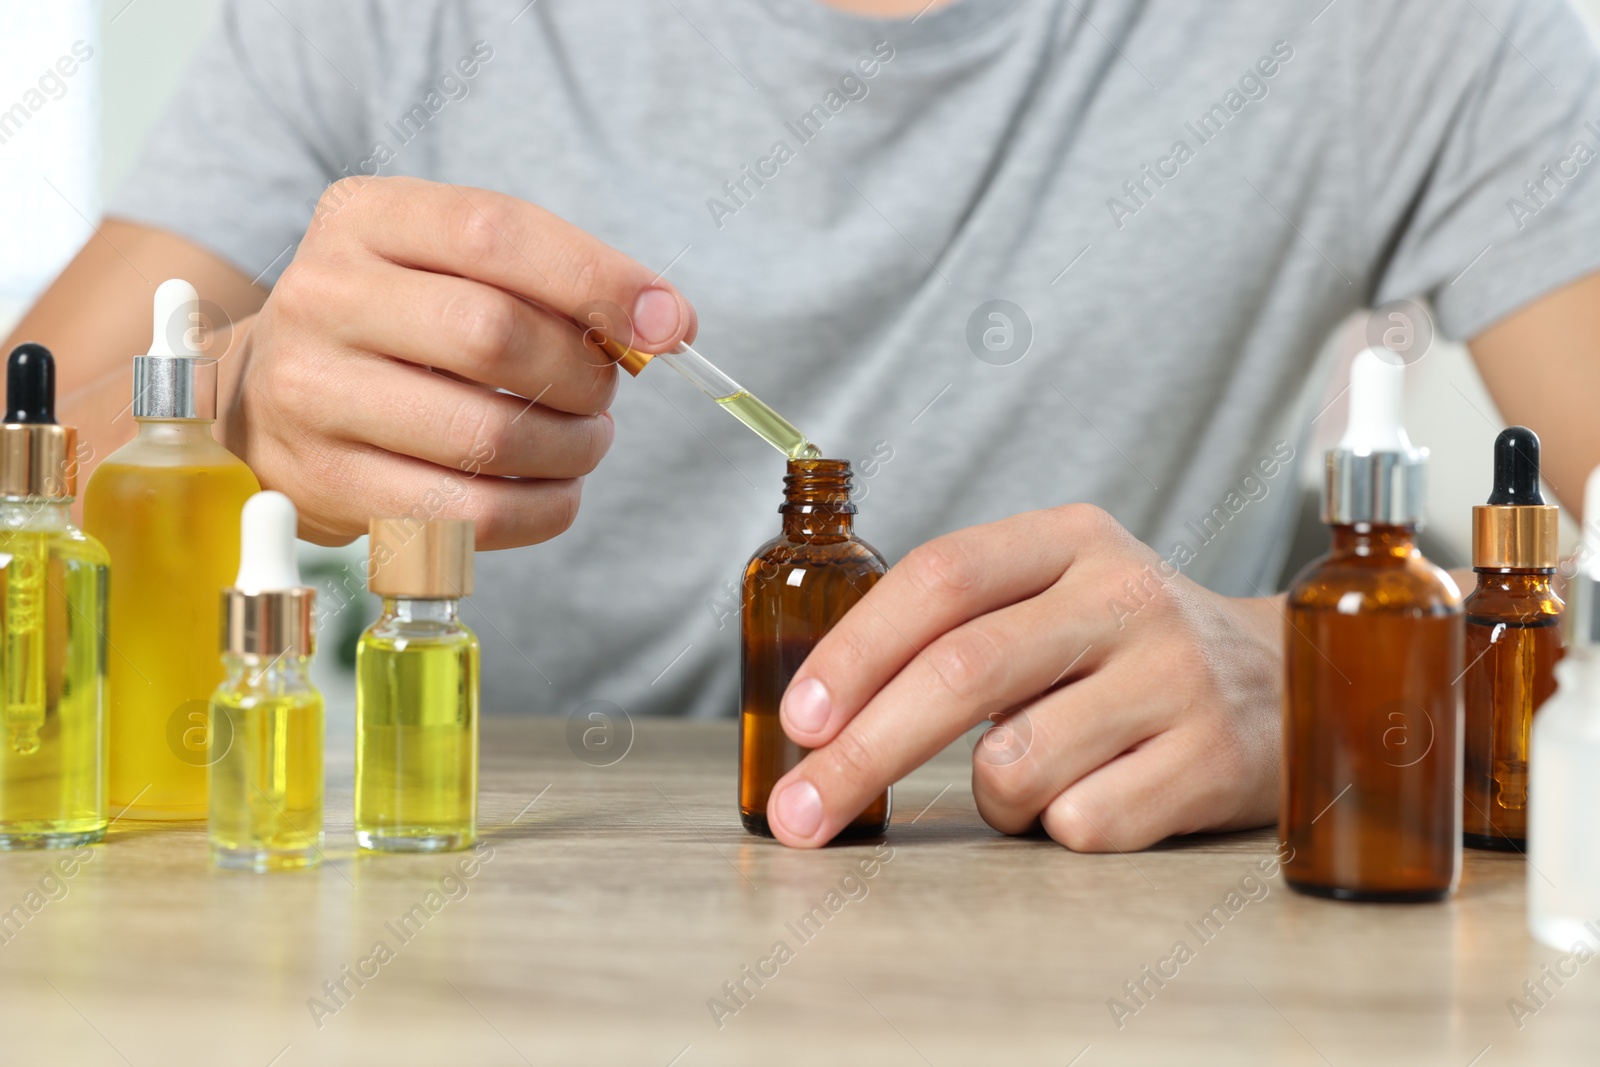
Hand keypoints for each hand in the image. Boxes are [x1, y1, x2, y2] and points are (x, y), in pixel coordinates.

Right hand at [224, 176, 695, 546]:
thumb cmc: (396, 321)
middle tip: (601, 391)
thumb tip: (667, 322)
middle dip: (581, 374)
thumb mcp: (448, 263)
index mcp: (365, 219)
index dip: (597, 279)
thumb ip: (550, 277)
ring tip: (583, 441)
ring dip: (570, 448)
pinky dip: (542, 510)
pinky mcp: (329, 484)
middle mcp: (325, 297)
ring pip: (486, 436)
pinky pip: (468, 514)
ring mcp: (315, 394)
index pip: (494, 232)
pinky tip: (556, 490)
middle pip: (494, 336)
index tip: (669, 323)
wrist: (268, 391)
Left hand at [764, 505, 1282, 849]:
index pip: (941, 577)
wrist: (1285, 682)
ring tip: (1035, 775)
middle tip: (799, 817)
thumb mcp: (1055, 594)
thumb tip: (821, 715)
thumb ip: (957, 624)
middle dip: (862, 755)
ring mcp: (1178, 677)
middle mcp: (1127, 595)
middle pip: (962, 672)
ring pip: (1016, 765)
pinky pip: (1082, 823)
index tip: (799, 720)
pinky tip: (1102, 792)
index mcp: (1071, 538)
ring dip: (991, 797)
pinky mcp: (1214, 761)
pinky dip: (1058, 828)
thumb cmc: (1125, 649)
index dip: (856, 650)